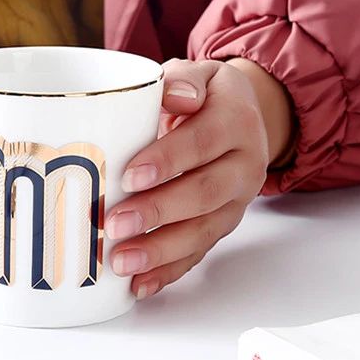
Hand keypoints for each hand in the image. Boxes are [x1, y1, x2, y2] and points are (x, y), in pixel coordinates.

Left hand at [105, 58, 293, 298]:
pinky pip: (200, 252)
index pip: (203, 143)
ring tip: (121, 262)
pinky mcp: (224, 224)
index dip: (167, 161)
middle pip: (204, 193)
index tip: (129, 176)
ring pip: (204, 231)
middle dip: (158, 212)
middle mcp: (244, 166)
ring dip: (161, 251)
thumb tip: (174, 97)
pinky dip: (170, 271)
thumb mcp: (199, 74)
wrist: (242, 119)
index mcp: (237, 122)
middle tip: (115, 224)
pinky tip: (141, 285)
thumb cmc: (206, 97)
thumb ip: (182, 80)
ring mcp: (237, 201)